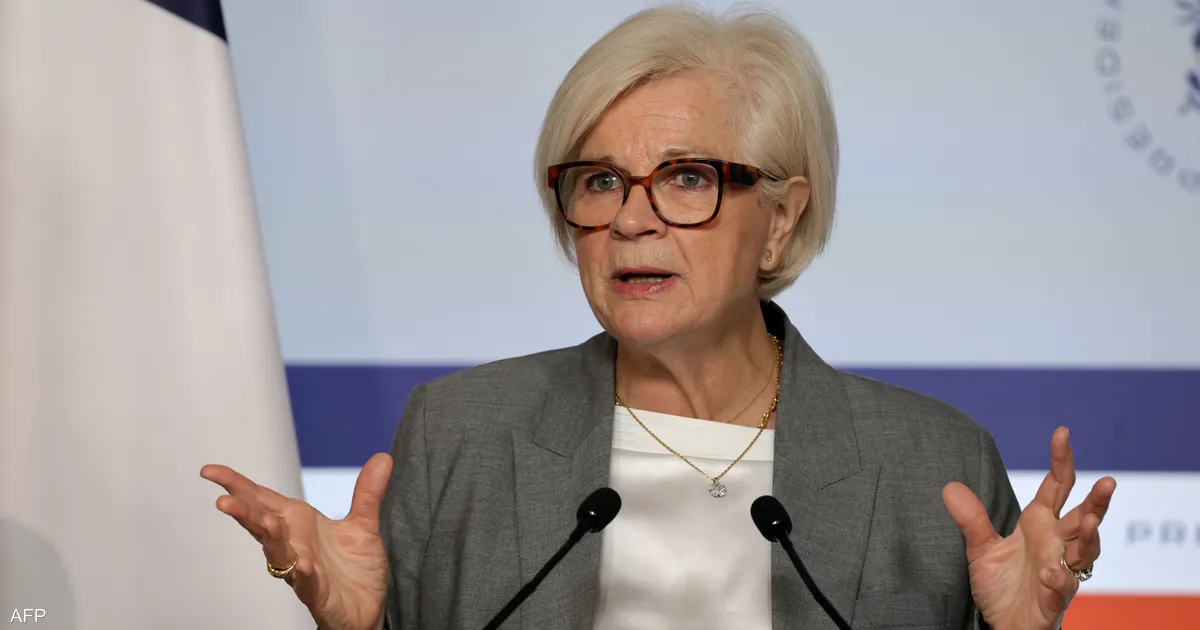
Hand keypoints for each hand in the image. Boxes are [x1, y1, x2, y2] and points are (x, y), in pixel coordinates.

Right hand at [200, 453, 393, 629]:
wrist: (367, 610)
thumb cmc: (355, 570)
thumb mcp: (364, 525)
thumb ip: (367, 493)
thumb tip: (383, 457)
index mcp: (298, 524)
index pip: (262, 500)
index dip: (236, 486)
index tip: (210, 471)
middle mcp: (293, 545)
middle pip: (262, 524)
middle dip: (243, 512)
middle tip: (224, 499)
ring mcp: (302, 570)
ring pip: (278, 553)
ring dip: (271, 538)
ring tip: (265, 522)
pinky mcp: (317, 594)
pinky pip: (306, 582)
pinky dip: (303, 572)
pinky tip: (302, 564)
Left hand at [942, 427, 1115, 629]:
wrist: (1003, 624)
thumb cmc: (1002, 586)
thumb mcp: (981, 549)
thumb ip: (971, 519)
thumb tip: (949, 487)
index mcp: (1039, 525)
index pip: (1056, 486)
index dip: (1061, 460)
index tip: (1061, 433)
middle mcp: (1056, 544)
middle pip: (1084, 518)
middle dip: (1098, 501)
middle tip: (1107, 482)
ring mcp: (1059, 571)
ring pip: (1085, 552)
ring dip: (1090, 536)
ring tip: (1091, 521)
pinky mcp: (1053, 598)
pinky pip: (1063, 587)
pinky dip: (1059, 578)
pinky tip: (1050, 571)